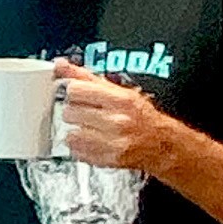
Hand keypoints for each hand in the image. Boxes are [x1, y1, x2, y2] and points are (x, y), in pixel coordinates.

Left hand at [55, 61, 179, 173]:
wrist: (161, 143)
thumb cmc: (139, 115)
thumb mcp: (118, 90)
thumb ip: (86, 77)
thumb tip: (61, 64)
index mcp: (120, 100)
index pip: (75, 90)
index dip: (75, 92)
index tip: (80, 95)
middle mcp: (117, 121)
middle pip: (69, 112)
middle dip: (75, 112)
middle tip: (89, 114)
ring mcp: (112, 142)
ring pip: (70, 134)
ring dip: (76, 131)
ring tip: (91, 129)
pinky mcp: (106, 159)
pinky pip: (76, 151)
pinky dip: (80, 147)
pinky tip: (93, 141)